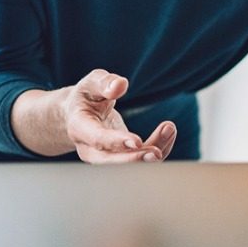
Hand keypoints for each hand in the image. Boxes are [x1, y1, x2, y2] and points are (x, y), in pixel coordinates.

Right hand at [60, 69, 174, 162]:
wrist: (78, 113)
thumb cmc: (86, 97)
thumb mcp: (91, 83)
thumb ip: (104, 83)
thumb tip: (120, 85)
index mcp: (79, 127)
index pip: (97, 139)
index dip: (116, 142)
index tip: (136, 142)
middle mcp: (89, 148)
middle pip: (110, 162)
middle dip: (133, 160)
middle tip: (156, 153)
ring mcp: (104, 156)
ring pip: (128, 163)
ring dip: (151, 152)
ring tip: (169, 129)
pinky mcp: (120, 157)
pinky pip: (140, 159)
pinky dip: (156, 147)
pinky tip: (168, 131)